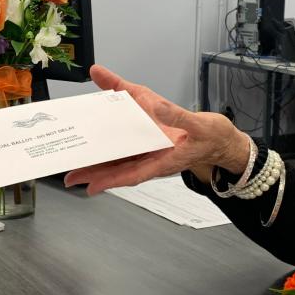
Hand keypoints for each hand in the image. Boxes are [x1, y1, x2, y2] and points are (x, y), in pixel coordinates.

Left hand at [63, 65, 250, 194]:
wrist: (223, 141)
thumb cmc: (213, 137)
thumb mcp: (200, 124)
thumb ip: (177, 114)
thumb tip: (158, 108)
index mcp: (166, 160)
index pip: (135, 173)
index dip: (112, 181)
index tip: (93, 186)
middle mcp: (155, 160)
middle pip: (121, 170)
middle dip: (96, 175)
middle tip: (71, 178)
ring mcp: (152, 155)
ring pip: (121, 162)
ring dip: (99, 166)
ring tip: (75, 169)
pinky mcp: (151, 146)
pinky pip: (128, 149)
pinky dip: (112, 149)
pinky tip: (98, 148)